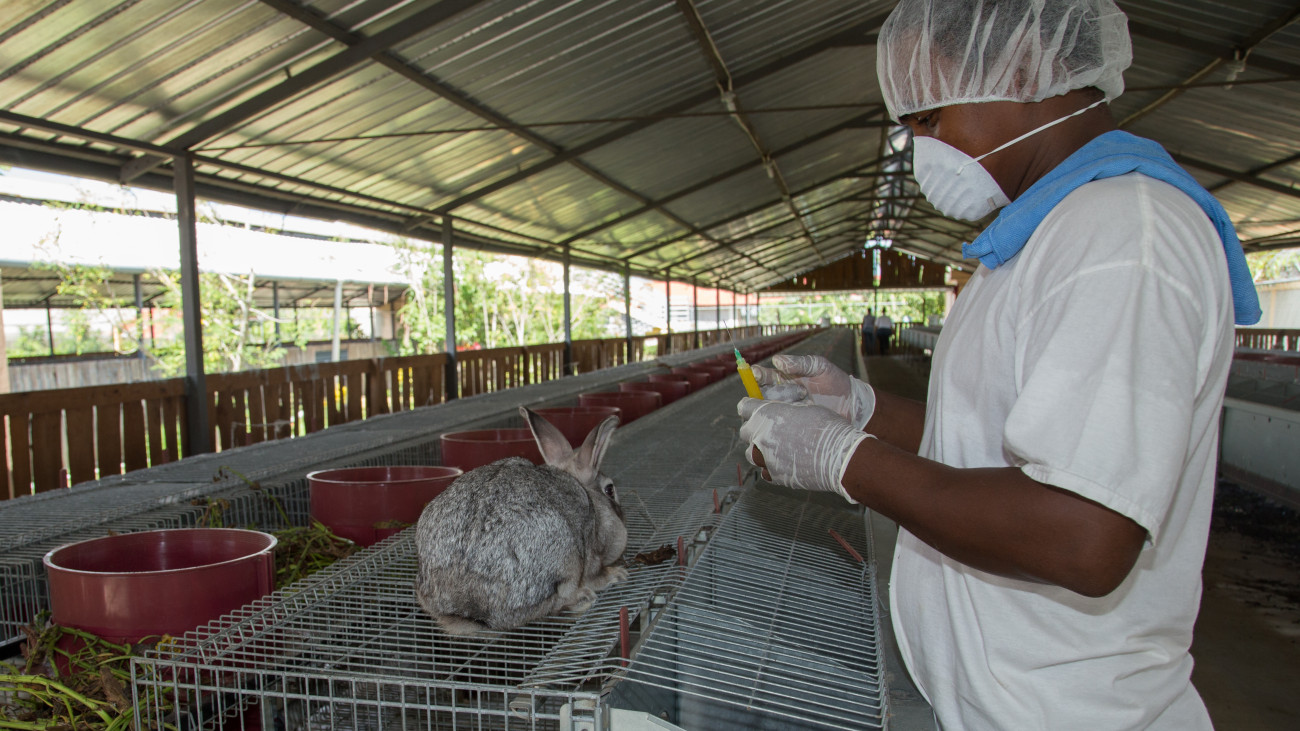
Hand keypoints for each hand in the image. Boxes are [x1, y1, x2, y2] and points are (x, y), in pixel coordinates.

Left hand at [737, 398, 870, 501]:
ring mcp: (765, 458)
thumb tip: (781, 412)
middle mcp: (760, 436)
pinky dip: (770, 466)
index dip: (749, 406)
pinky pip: (764, 470)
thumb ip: (786, 411)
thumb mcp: (805, 408)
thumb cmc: (827, 428)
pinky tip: (783, 462)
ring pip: (750, 453)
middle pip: (745, 431)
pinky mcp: (774, 476)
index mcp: (766, 415)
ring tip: (775, 447)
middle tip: (768, 428)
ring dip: (758, 449)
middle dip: (754, 428)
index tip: (752, 408)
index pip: (744, 407)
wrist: (839, 457)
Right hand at [749, 354, 875, 428]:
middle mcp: (780, 396)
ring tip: (782, 409)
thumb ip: (800, 363)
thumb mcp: (820, 367)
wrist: (852, 406)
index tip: (756, 373)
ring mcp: (785, 412)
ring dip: (769, 410)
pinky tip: (783, 423)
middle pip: (759, 396)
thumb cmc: (836, 383)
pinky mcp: (791, 427)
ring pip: (766, 412)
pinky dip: (776, 425)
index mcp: (784, 379)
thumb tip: (777, 360)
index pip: (763, 376)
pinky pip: (777, 426)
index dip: (757, 375)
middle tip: (768, 396)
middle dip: (758, 395)